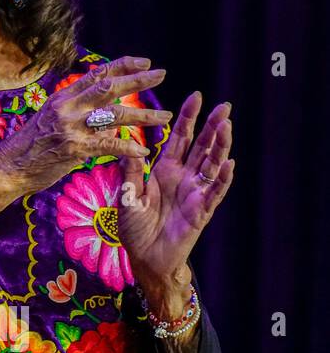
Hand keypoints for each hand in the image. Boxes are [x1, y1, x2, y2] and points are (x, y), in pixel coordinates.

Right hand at [0, 56, 172, 194]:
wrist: (9, 166)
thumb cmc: (31, 146)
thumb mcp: (52, 120)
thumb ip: (78, 114)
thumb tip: (106, 118)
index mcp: (63, 97)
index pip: (97, 74)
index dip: (123, 65)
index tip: (145, 62)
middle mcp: (68, 107)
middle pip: (109, 87)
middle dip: (138, 80)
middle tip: (162, 75)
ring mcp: (71, 126)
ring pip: (114, 114)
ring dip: (144, 114)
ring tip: (165, 116)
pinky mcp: (74, 148)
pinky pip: (108, 146)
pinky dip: (128, 148)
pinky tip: (143, 151)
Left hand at [119, 91, 233, 295]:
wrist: (144, 257)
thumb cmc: (134, 227)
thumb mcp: (127, 194)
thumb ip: (129, 169)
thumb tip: (123, 136)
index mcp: (164, 170)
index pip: (180, 138)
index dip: (188, 118)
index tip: (196, 96)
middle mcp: (183, 178)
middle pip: (202, 147)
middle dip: (212, 126)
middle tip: (224, 105)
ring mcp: (195, 193)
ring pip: (212, 165)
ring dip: (220, 146)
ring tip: (226, 126)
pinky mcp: (201, 211)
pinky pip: (214, 192)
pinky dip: (222, 178)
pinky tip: (229, 163)